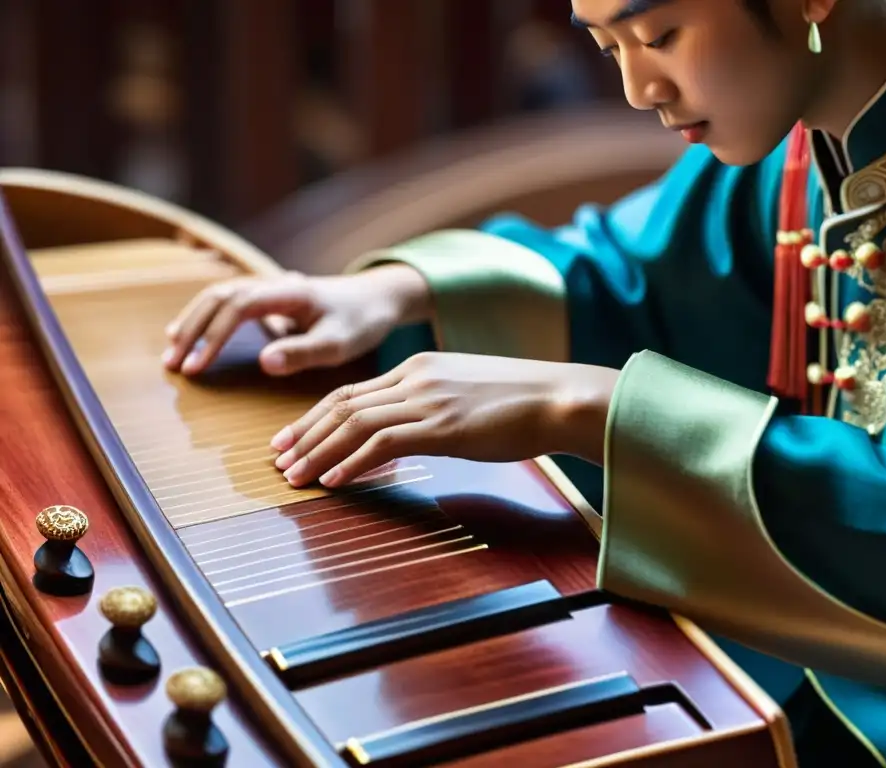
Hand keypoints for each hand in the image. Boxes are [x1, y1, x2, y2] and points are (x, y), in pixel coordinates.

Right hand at [162, 264, 429, 376]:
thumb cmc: (362, 322)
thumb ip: (304, 352)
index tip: (195, 367)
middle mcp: (274, 283)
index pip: (237, 307)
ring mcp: (270, 287)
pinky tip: (190, 337)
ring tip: (173, 352)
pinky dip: (206, 318)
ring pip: (219, 296)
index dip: (212, 337)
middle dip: (192, 329)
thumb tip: (264, 362)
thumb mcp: (340, 343)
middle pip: (219, 297)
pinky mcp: (270, 297)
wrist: (379, 298)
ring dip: (193, 322)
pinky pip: (229, 302)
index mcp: (290, 291)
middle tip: (172, 364)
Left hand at [271, 351, 619, 486]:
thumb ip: (435, 406)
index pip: (352, 390)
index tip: (292, 437)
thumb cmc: (522, 402)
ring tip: (293, 476)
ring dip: (317, 450)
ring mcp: (427, 399)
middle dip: (303, 432)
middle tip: (277, 458)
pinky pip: (382, 442)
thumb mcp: (468, 394)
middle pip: (342, 402)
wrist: (559, 397)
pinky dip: (350, 462)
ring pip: (353, 422)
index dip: (315, 415)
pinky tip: (333, 480)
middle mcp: (415, 377)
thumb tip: (415, 432)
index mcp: (419, 367)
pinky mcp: (442, 425)